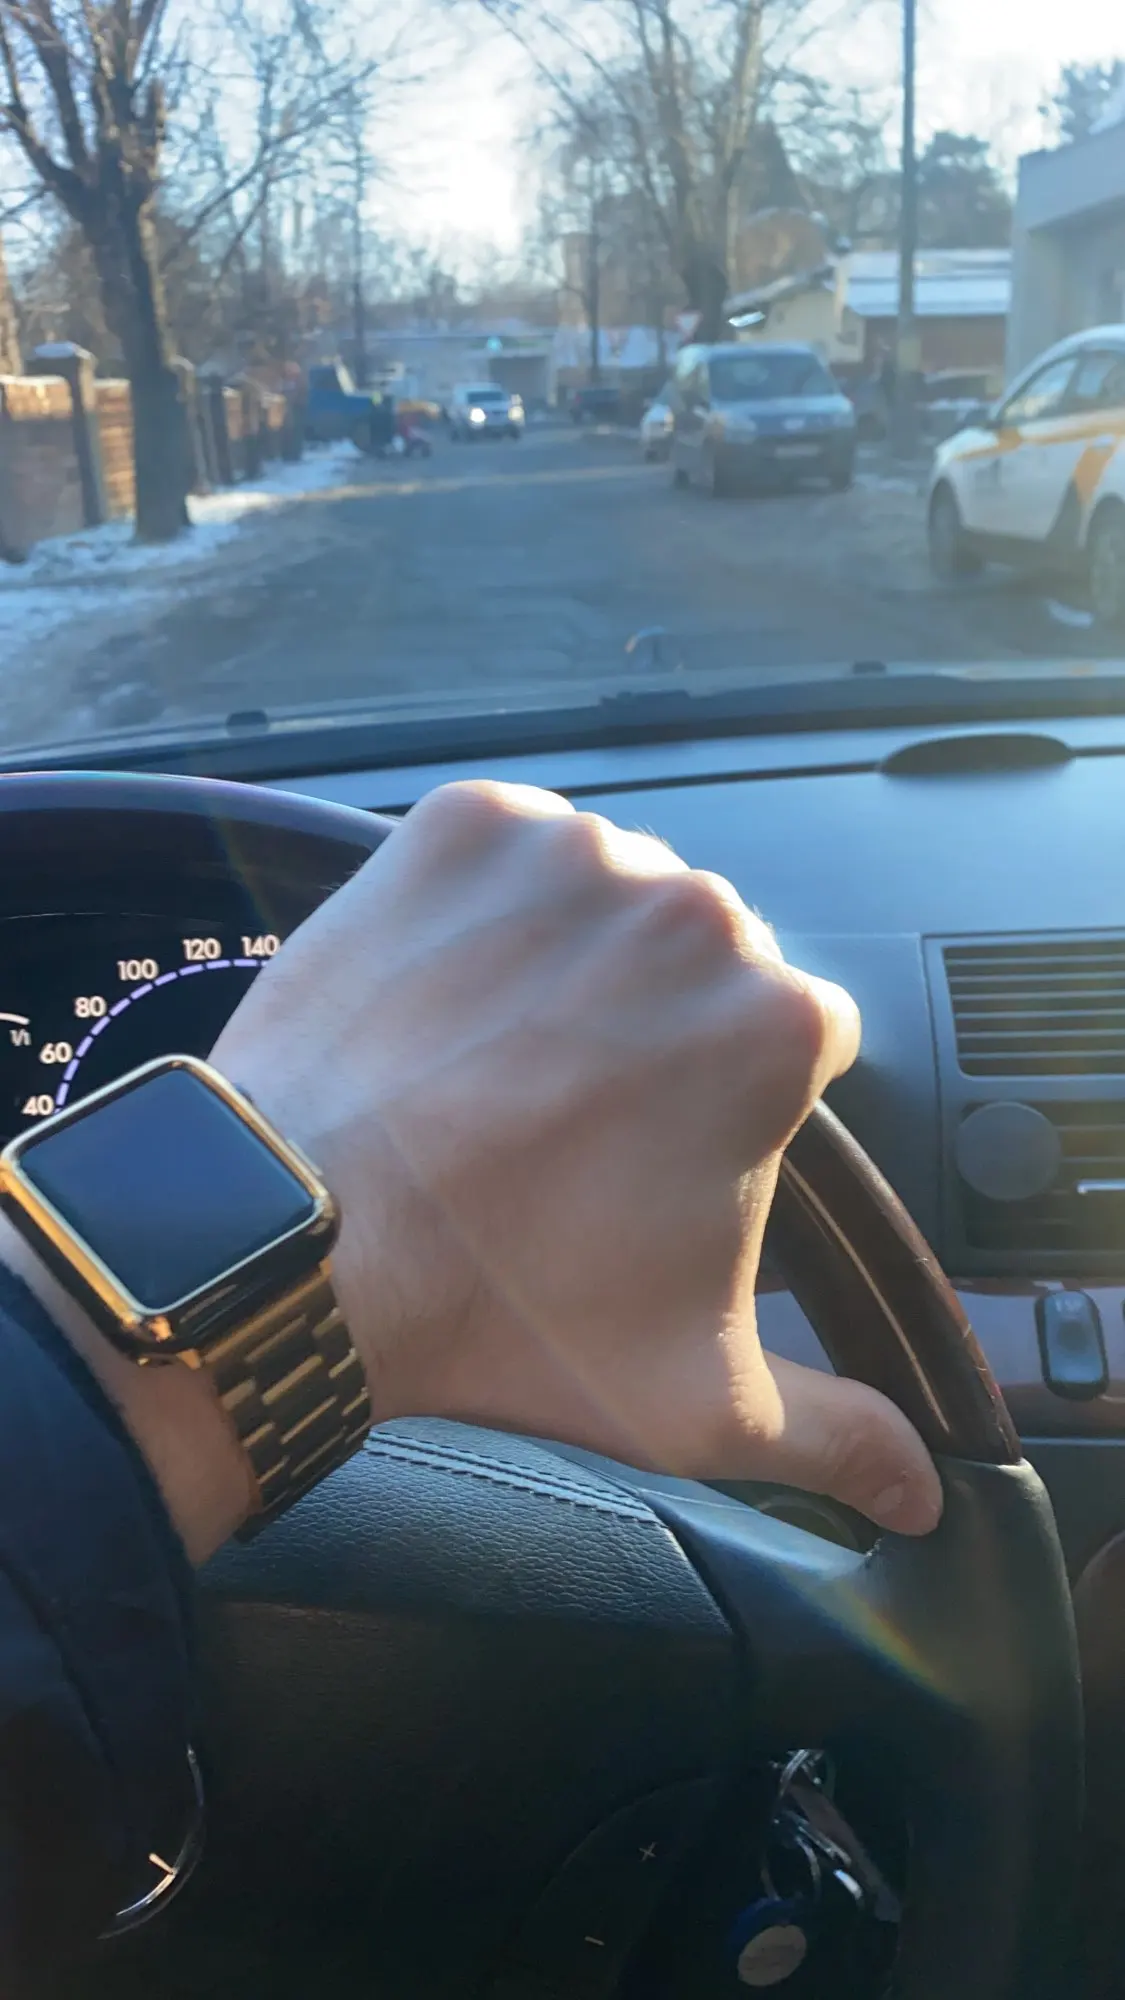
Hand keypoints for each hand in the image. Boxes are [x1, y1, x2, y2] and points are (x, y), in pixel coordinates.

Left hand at [212, 781, 941, 1535]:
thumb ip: (836, 1432)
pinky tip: (451, 997)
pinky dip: (487, 905)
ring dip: (572, 961)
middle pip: (703, 960)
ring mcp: (573, 855)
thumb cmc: (500, 1314)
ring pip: (609, 898)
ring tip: (498, 1061)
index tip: (664, 1145)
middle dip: (655, 1027)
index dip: (731, 1099)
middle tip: (567, 1117)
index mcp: (774, 1027)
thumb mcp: (696, 1401)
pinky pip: (510, 849)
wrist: (303, 1246)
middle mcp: (690, 914)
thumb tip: (918, 1488)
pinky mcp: (466, 827)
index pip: (800, 1035)